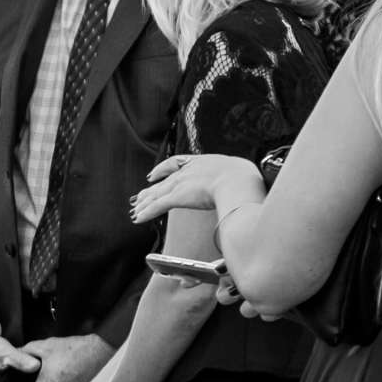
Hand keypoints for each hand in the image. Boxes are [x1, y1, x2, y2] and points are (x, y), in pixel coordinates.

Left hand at [132, 152, 261, 223]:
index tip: (153, 174)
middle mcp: (188, 171)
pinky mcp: (178, 196)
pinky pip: (158, 206)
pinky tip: (138, 219)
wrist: (239, 181)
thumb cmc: (246, 178)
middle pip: (164, 181)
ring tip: (135, 211)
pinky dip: (147, 212)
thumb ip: (234, 180)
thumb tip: (242, 189)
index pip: (177, 163)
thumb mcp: (241, 173)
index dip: (163, 168)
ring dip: (145, 204)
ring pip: (157, 194)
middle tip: (139, 198)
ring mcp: (182, 183)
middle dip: (150, 191)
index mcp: (203, 162)